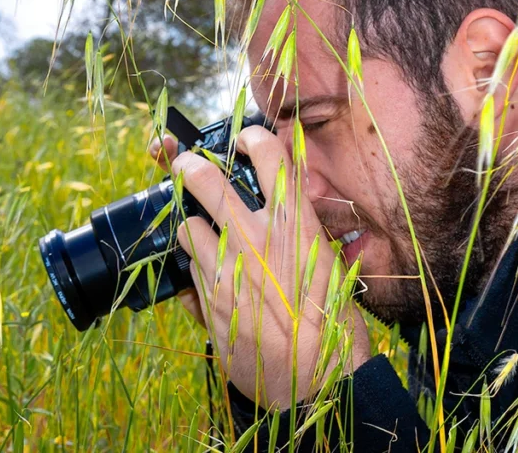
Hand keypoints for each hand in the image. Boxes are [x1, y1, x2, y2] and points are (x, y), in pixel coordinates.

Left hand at [148, 130, 371, 408]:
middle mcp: (257, 235)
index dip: (250, 138)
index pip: (267, 154)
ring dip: (192, 230)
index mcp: (296, 222)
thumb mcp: (330, 267)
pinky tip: (211, 283)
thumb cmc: (333, 323)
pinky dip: (196, 272)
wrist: (317, 378)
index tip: (242, 142)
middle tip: (184, 166)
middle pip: (204, 178)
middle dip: (189, 167)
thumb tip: (285, 215)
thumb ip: (303, 235)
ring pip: (187, 225)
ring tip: (201, 239)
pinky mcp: (209, 298)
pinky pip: (189, 272)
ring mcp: (227, 266)